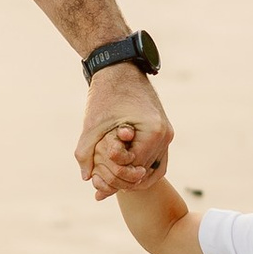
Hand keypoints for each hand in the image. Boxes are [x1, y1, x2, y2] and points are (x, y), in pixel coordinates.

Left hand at [78, 68, 169, 194]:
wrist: (120, 68)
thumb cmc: (106, 95)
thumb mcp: (92, 125)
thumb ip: (86, 153)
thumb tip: (86, 178)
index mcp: (153, 133)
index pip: (135, 169)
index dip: (115, 176)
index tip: (97, 179)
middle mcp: (165, 135)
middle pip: (145, 172)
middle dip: (122, 178)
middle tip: (101, 185)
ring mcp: (166, 133)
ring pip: (151, 167)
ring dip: (130, 173)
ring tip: (107, 178)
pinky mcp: (162, 131)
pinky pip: (153, 157)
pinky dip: (137, 165)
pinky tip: (119, 169)